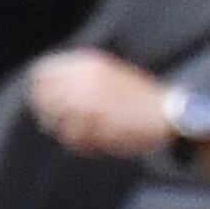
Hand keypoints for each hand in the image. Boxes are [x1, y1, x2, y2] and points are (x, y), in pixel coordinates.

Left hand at [26, 49, 170, 159]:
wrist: (168, 114)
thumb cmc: (142, 98)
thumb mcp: (109, 74)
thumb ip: (79, 78)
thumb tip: (49, 90)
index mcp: (85, 63)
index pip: (41, 73)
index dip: (41, 90)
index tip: (49, 103)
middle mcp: (80, 79)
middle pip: (42, 98)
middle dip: (49, 113)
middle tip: (62, 124)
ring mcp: (85, 102)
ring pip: (53, 121)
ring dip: (65, 130)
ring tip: (86, 135)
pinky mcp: (92, 126)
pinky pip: (70, 140)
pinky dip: (81, 145)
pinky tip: (99, 143)